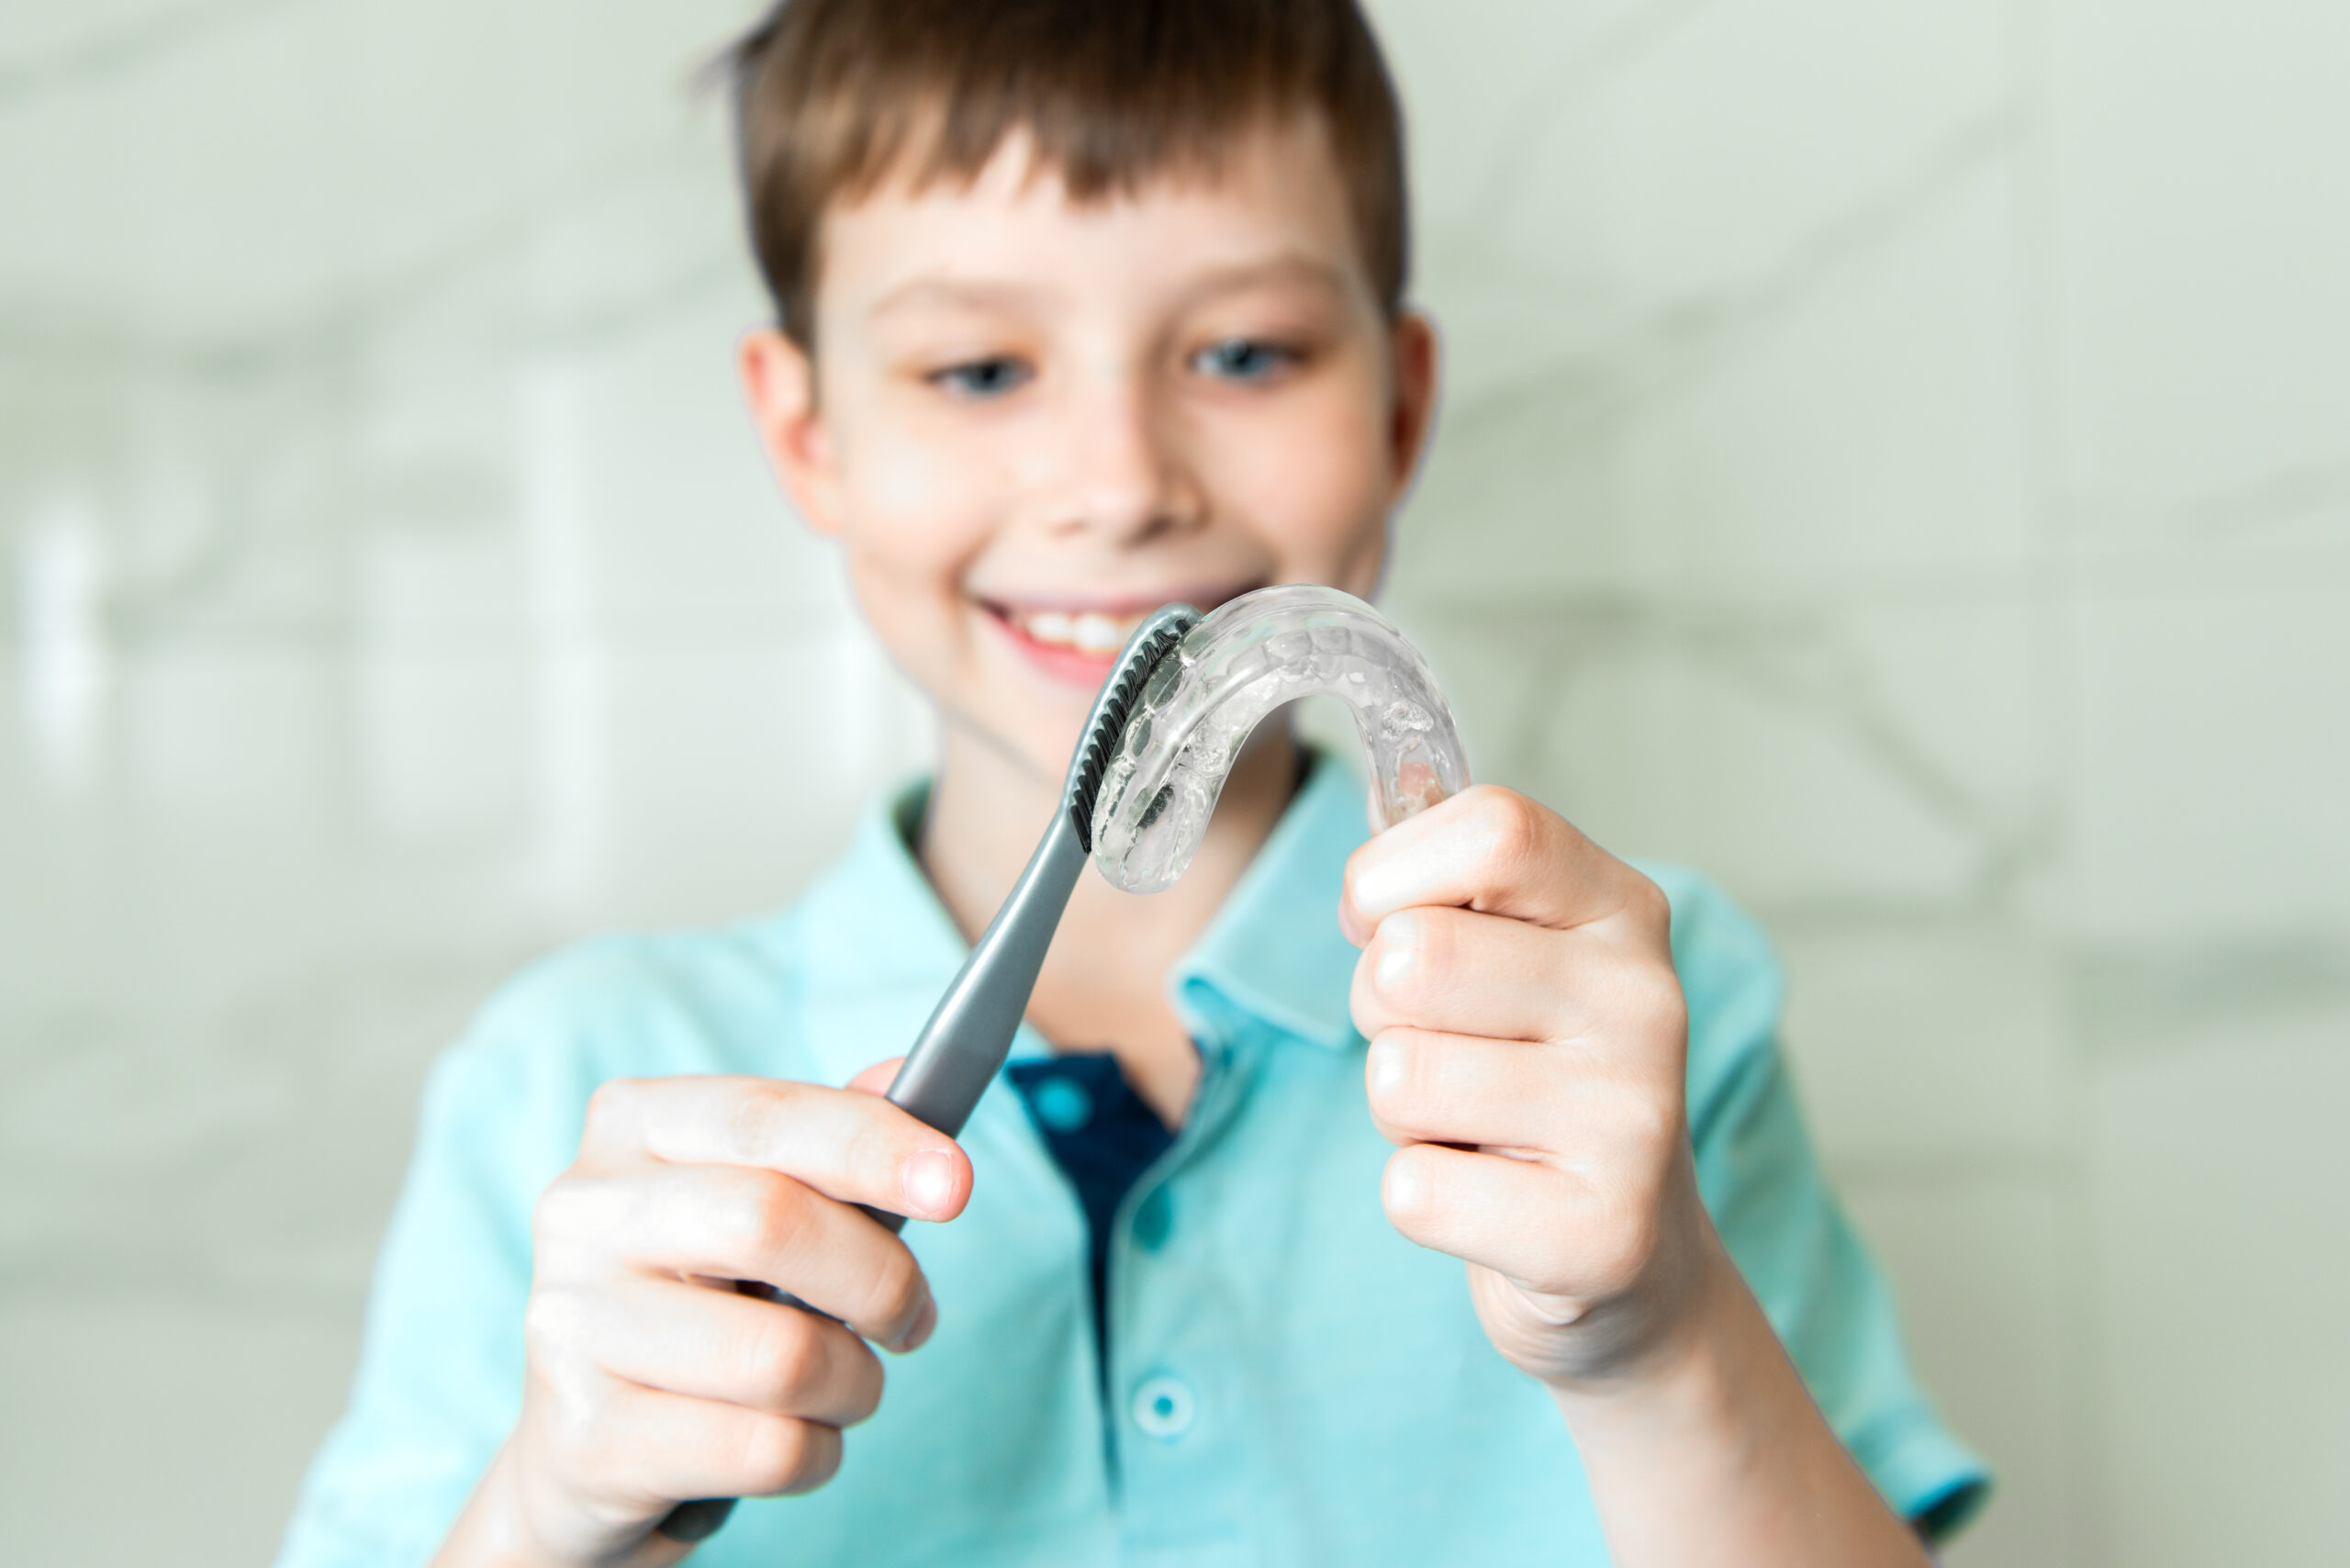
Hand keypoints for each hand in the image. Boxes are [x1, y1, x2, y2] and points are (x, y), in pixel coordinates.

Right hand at [437, 1060, 972, 1567]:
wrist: (588, 1449)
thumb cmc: (702, 1301)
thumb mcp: (754, 1202)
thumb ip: (830, 1139)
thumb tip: (908, 1076)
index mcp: (631, 1127)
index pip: (767, 1118)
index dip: (870, 1144)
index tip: (955, 1183)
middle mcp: (582, 1212)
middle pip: (771, 1222)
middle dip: (881, 1279)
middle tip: (914, 1319)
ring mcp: (569, 1326)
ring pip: (781, 1357)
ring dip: (854, 1383)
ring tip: (845, 1386)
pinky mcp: (585, 1439)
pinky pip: (764, 1449)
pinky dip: (818, 1453)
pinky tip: (796, 1440)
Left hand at [1343, 786, 1714, 1387]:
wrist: (1632, 1258)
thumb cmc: (1538, 1079)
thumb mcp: (1515, 955)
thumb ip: (1450, 878)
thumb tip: (1374, 795)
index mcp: (1622, 910)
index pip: (1494, 829)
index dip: (1392, 872)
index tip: (1383, 922)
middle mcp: (1646, 1001)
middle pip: (1415, 955)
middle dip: (1379, 1009)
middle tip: (1440, 1047)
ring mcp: (1632, 1120)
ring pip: (1399, 1076)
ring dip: (1401, 1112)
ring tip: (1472, 1126)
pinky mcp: (1599, 1234)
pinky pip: (1413, 1192)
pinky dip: (1420, 1199)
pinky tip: (1487, 1200)